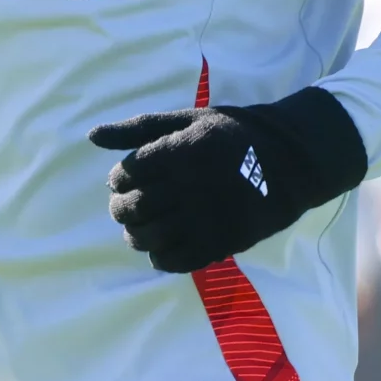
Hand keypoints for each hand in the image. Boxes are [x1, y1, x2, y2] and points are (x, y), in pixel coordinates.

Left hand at [88, 86, 367, 272]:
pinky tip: (162, 246)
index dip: (119, 178)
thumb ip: (138, 129)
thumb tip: (91, 136)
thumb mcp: (188, 119)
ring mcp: (207, 217)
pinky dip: (161, 258)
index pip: (129, 172)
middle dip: (121, 209)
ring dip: (136, 235)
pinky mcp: (221, 242)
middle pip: (134, 208)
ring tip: (141, 228)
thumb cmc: (233, 135)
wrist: (289, 161)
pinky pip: (177, 260)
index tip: (124, 179)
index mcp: (182, 150)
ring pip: (150, 238)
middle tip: (126, 206)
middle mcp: (191, 185)